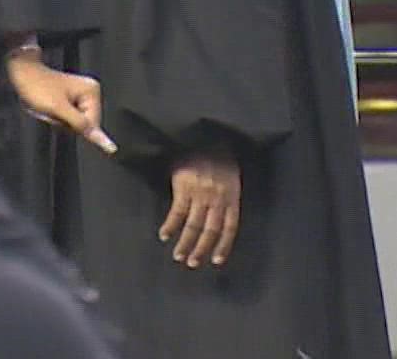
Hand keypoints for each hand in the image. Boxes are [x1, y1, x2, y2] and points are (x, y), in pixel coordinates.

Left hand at [6, 49, 116, 154]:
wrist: (23, 73)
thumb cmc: (38, 88)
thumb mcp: (58, 109)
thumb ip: (80, 124)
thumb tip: (103, 140)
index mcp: (91, 92)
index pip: (92, 125)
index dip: (73, 125)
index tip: (59, 114)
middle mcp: (90, 93)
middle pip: (84, 125)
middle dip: (65, 123)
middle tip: (52, 110)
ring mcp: (81, 96)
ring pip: (75, 124)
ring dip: (59, 121)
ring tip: (49, 107)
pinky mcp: (72, 100)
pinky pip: (69, 119)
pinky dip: (57, 117)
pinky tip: (50, 108)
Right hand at [161, 150, 240, 268]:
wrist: (202, 133)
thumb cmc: (216, 152)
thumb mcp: (229, 173)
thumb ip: (225, 194)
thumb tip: (219, 215)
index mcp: (232, 195)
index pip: (229, 227)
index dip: (223, 245)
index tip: (216, 260)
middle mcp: (217, 198)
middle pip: (210, 230)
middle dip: (202, 249)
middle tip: (192, 263)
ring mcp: (200, 193)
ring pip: (194, 225)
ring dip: (185, 243)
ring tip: (178, 256)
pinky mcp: (183, 187)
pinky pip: (177, 213)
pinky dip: (170, 226)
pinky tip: (164, 235)